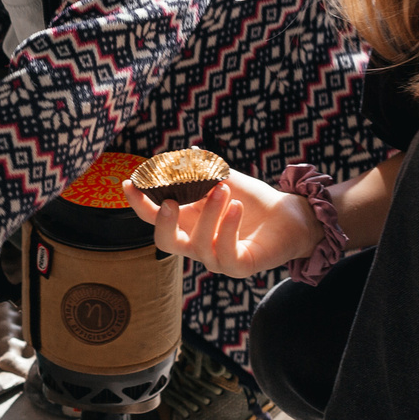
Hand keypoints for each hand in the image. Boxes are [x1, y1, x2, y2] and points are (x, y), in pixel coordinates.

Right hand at [121, 168, 322, 279]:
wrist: (289, 216)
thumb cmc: (253, 200)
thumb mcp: (225, 179)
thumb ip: (205, 170)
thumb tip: (188, 152)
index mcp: (187, 222)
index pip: (154, 216)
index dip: (138, 202)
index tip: (129, 182)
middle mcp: (196, 243)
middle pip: (165, 242)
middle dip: (164, 223)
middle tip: (171, 201)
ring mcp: (216, 258)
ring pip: (199, 244)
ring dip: (208, 214)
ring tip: (224, 190)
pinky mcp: (238, 267)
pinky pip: (226, 253)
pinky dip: (228, 228)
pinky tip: (237, 207)